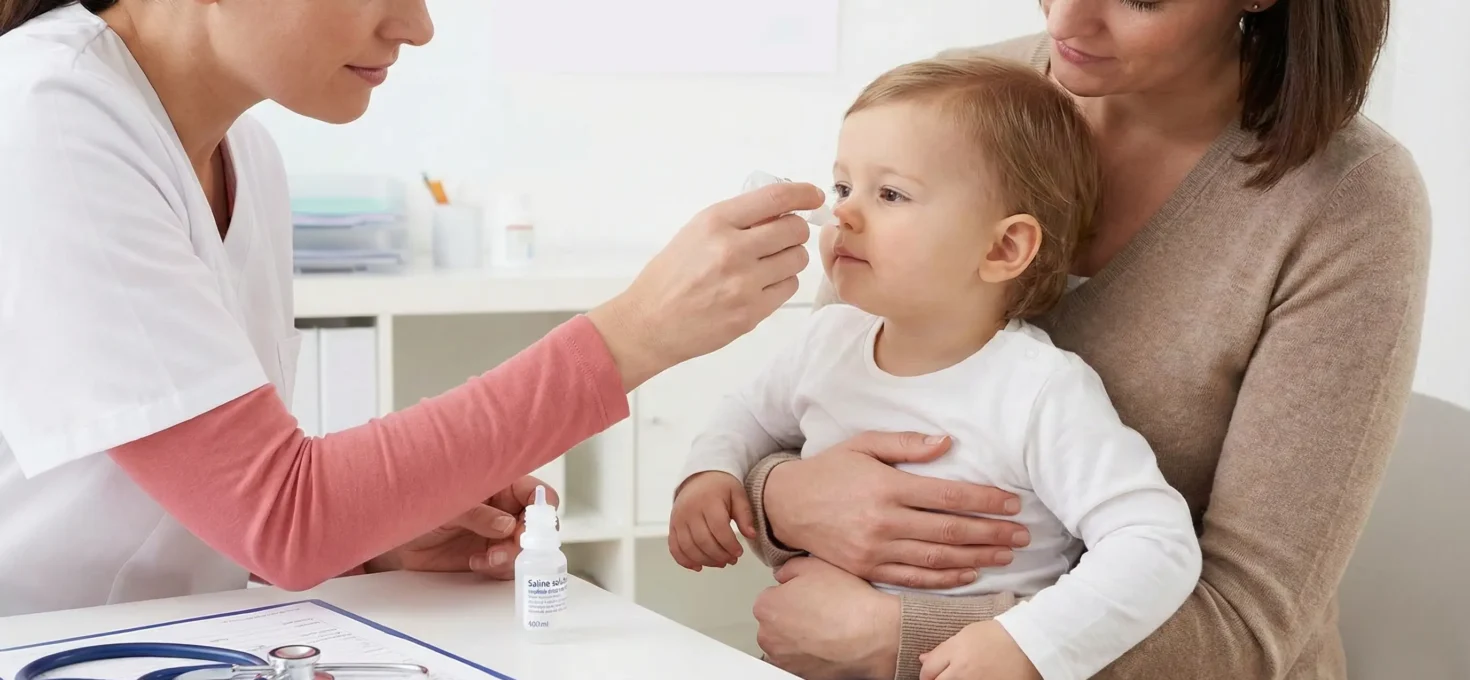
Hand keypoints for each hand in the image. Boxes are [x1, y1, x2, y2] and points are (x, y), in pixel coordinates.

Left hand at [365, 476, 556, 577]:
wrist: (396, 538)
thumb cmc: (417, 507)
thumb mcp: (447, 506)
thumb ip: (478, 513)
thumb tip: (506, 525)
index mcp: (499, 486)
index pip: (535, 492)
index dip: (542, 507)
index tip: (533, 524)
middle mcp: (504, 509)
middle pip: (538, 524)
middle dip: (529, 539)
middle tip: (514, 547)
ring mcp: (498, 534)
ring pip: (526, 548)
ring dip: (513, 557)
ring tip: (489, 558)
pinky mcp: (489, 556)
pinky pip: (508, 566)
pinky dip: (499, 568)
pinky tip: (477, 562)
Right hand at [587, 181, 822, 389]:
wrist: (649, 323)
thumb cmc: (670, 277)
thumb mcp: (695, 233)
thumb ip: (736, 220)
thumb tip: (780, 210)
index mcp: (716, 222)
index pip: (775, 198)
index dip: (803, 193)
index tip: (814, 195)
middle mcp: (732, 249)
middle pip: (795, 230)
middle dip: (794, 231)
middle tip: (782, 238)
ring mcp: (744, 283)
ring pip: (797, 259)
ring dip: (789, 259)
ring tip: (766, 265)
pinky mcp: (751, 312)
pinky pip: (789, 287)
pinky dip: (781, 284)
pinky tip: (760, 285)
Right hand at [669, 471, 756, 569]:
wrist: (700, 477)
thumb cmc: (722, 487)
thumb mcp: (738, 494)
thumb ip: (745, 515)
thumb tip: (751, 535)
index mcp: (708, 501)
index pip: (718, 529)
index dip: (729, 545)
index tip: (739, 552)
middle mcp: (690, 510)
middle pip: (703, 541)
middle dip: (719, 555)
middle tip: (732, 560)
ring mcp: (678, 519)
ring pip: (689, 548)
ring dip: (705, 560)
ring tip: (720, 563)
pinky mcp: (672, 526)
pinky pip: (674, 547)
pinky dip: (684, 560)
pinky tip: (698, 567)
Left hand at [754, 557, 901, 679]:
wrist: (872, 635)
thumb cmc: (846, 602)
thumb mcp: (814, 565)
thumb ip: (789, 568)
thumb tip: (784, 575)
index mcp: (766, 606)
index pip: (771, 596)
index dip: (793, 593)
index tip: (809, 594)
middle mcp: (768, 636)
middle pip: (775, 621)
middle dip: (792, 615)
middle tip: (820, 609)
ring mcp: (783, 658)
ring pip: (787, 642)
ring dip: (800, 636)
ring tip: (827, 626)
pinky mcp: (799, 674)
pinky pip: (800, 659)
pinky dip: (811, 653)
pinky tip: (829, 643)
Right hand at [763, 431, 1030, 588]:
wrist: (787, 505)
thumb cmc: (828, 470)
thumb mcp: (863, 444)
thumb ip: (906, 443)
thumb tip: (946, 442)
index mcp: (887, 486)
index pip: (948, 496)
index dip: (985, 501)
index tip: (1011, 504)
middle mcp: (883, 520)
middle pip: (950, 530)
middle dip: (991, 533)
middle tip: (1021, 534)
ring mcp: (875, 549)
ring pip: (937, 557)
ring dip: (976, 557)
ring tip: (1004, 554)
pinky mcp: (868, 568)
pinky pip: (914, 577)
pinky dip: (945, 578)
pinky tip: (969, 573)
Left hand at [919, 621, 1039, 679]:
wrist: (1030, 644)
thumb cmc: (999, 635)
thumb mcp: (967, 634)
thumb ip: (943, 649)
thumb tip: (923, 659)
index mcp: (955, 653)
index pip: (927, 671)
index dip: (927, 674)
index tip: (931, 674)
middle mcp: (961, 673)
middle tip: (944, 677)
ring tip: (964, 676)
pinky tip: (977, 679)